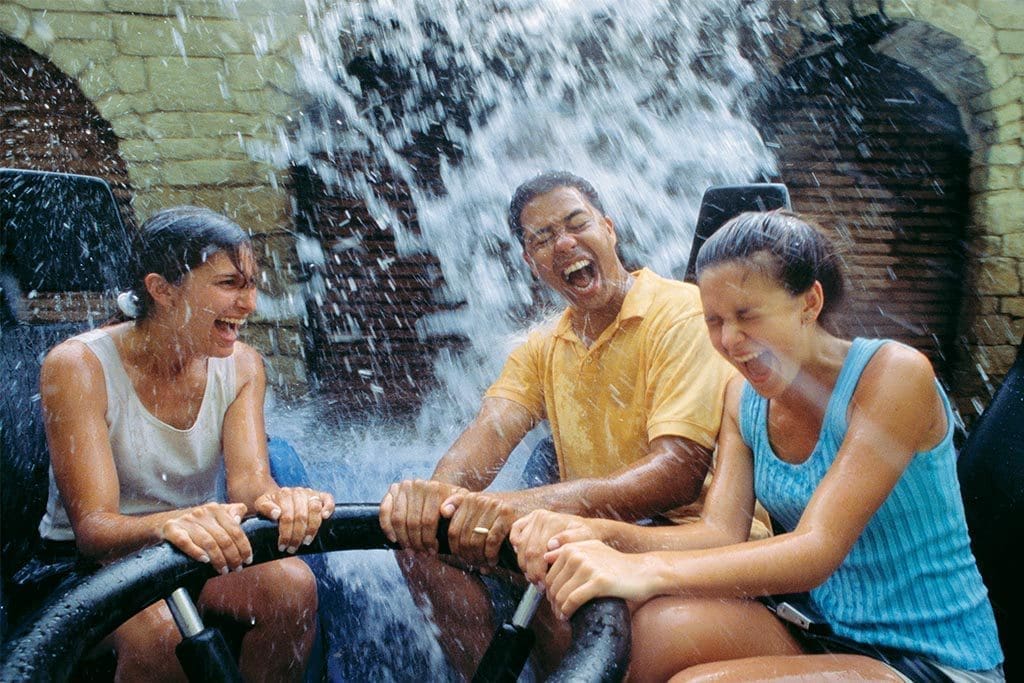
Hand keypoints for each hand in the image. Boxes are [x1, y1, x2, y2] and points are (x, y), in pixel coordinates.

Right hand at [160, 502, 250, 574]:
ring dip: (218, 559)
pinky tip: (204, 560)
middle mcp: (202, 512)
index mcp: (216, 509)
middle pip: (223, 538)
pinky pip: (185, 542)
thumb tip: (239, 519)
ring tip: (223, 570)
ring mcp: (186, 520)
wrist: (166, 522)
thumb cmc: (198, 523)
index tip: (247, 560)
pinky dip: (195, 552)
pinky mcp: (172, 529)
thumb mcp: (217, 514)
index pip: (235, 529)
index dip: (244, 546)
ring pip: (208, 542)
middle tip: (236, 568)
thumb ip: (233, 512)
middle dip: (232, 556)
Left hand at [255, 487, 335, 552]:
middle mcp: (298, 492)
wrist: (279, 498)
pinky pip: (328, 499)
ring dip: (312, 528)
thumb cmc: (270, 507)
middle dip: (297, 536)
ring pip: (315, 509)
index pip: (287, 516)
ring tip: (306, 541)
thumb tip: (277, 514)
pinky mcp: (320, 495)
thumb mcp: (261, 505)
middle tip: (293, 548)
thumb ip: (265, 508)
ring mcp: (310, 493)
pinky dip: (328, 507)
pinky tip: (325, 517)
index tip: (282, 546)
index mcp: (284, 494)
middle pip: (301, 516)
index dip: (286, 534)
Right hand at [380, 479, 463, 552]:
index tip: (432, 552)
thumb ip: (458, 504)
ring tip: (411, 550)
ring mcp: (403, 487)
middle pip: (412, 522)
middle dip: (416, 543)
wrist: (438, 489)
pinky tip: (394, 539)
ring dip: (403, 539)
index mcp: (434, 488)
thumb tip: (445, 511)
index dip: (429, 540)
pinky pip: (385, 511)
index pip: (428, 521)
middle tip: (421, 554)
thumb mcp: (461, 500)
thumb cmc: (451, 500)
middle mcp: (417, 485)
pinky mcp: (392, 490)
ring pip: (398, 520)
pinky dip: (387, 526)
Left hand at [442, 490, 518, 566]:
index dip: (455, 549)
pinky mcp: (506, 515)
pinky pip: (491, 542)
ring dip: (479, 558)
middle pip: (463, 537)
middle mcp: (480, 499)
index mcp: (468, 498)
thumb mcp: (476, 513)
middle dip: (467, 556)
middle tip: (474, 563)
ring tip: (483, 563)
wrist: (525, 509)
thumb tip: (443, 511)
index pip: (452, 530)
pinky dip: (490, 556)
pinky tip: (492, 560)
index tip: (461, 556)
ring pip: (476, 541)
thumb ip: (458, 511)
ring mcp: (493, 506)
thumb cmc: (495, 519)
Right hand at [510, 510, 600, 584]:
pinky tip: (525, 560)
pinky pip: (515, 533)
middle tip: (539, 586)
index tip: (545, 584)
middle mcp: (540, 517)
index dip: (538, 571)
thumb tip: (550, 544)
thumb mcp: (584, 538)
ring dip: (524, 565)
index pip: (537, 551)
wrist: (586, 528)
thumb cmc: (585, 538)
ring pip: (520, 546)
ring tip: (533, 578)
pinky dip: (516, 548)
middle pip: (528, 550)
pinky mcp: (526, 519)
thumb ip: (570, 540)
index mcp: (552, 521)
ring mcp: (532, 518)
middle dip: (532, 572)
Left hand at [543, 540, 657, 619]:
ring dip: (559, 609)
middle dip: (552, 602)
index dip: (548, 590)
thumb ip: (570, 548)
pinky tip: (568, 617)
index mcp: (573, 548)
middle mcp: (578, 554)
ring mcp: (589, 567)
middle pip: (553, 585)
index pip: (548, 574)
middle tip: (558, 612)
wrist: (643, 572)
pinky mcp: (599, 582)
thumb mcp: (593, 549)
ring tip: (562, 616)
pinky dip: (567, 611)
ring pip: (561, 594)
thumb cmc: (617, 564)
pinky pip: (573, 600)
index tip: (553, 601)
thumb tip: (545, 557)